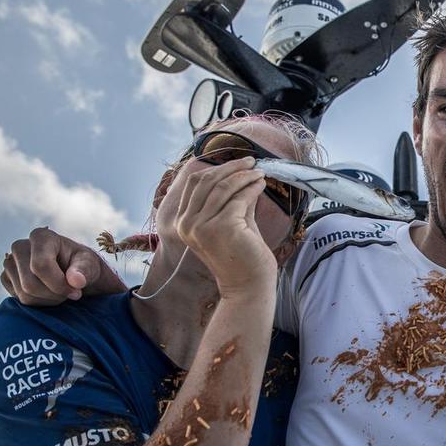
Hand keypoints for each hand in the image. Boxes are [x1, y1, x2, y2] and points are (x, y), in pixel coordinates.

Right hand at [1, 227, 126, 305]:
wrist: (75, 274)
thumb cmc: (84, 267)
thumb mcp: (91, 265)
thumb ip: (84, 270)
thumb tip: (76, 281)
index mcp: (41, 236)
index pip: (40, 266)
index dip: (59, 284)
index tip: (76, 291)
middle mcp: (20, 246)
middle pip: (30, 283)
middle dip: (54, 294)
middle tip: (70, 293)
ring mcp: (10, 262)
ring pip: (24, 294)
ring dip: (47, 300)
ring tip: (60, 291)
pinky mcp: (6, 277)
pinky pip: (17, 299)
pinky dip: (37, 303)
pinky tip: (48, 294)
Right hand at [175, 158, 276, 297]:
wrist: (248, 285)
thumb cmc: (241, 255)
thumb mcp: (232, 221)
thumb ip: (232, 198)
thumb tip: (242, 172)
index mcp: (184, 222)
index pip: (195, 184)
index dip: (216, 168)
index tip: (237, 163)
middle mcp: (188, 224)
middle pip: (207, 181)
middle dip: (231, 167)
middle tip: (251, 161)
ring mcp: (202, 226)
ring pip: (224, 187)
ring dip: (244, 176)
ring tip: (260, 173)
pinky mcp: (222, 227)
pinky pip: (239, 198)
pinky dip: (251, 188)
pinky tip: (261, 185)